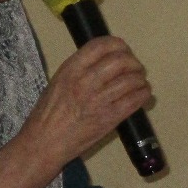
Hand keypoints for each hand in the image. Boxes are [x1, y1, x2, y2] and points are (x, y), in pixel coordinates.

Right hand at [26, 36, 152, 164]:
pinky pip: (135, 100)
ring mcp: (98, 100)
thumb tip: (106, 62)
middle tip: (135, 69)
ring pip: (131, 80)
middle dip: (133, 62)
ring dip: (140, 79)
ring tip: (140, 83)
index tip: (124, 51)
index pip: (101, 45)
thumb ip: (80, 70)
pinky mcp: (109, 118)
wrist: (44, 142)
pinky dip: (143, 94)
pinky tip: (143, 94)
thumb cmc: (48, 114)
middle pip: (121, 60)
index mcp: (71, 69)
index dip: (119, 45)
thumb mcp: (58, 82)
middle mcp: (86, 81)